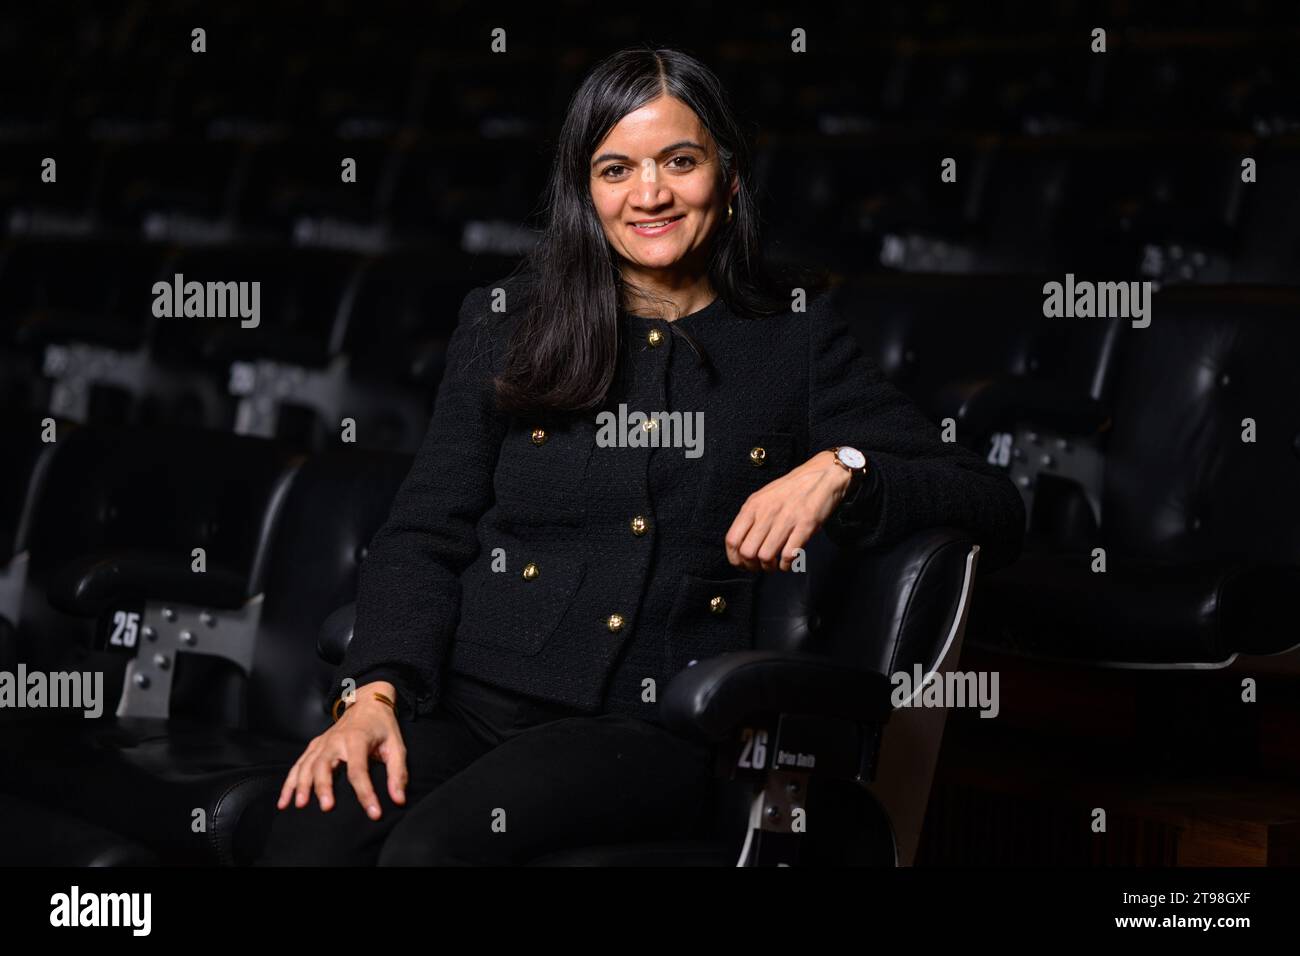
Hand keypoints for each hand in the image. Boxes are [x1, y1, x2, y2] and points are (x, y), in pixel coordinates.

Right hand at [275, 680, 406, 819]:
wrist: (367, 702)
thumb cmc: (383, 727)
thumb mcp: (397, 746)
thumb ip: (397, 773)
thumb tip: (398, 799)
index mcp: (357, 739)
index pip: (359, 770)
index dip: (365, 793)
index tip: (373, 812)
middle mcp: (336, 740)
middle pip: (324, 764)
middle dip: (323, 786)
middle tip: (326, 807)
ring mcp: (323, 742)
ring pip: (307, 765)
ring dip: (301, 785)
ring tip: (300, 805)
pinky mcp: (315, 746)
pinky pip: (299, 764)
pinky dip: (290, 783)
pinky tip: (285, 801)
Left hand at [725, 450, 853, 571]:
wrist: (821, 476)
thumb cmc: (790, 490)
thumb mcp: (763, 498)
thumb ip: (750, 518)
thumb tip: (740, 548)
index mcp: (753, 506)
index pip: (732, 540)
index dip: (735, 558)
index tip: (742, 565)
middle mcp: (766, 512)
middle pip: (747, 552)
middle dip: (752, 566)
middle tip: (760, 566)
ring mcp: (786, 519)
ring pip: (766, 556)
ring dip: (769, 567)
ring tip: (775, 565)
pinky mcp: (805, 526)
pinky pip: (789, 555)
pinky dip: (786, 565)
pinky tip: (788, 561)